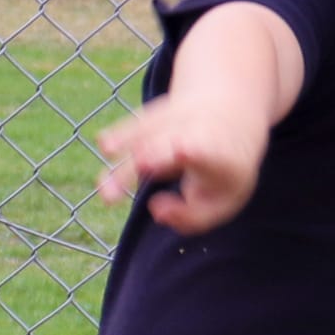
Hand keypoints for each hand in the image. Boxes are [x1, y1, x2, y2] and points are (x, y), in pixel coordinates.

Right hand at [97, 93, 266, 233]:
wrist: (230, 116)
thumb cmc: (224, 174)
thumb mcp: (223, 201)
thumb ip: (192, 217)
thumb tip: (155, 209)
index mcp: (222, 156)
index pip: (207, 152)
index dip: (194, 149)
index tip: (183, 150)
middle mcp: (198, 131)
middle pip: (171, 144)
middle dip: (153, 156)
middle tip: (136, 172)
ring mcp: (176, 119)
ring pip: (149, 135)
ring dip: (127, 158)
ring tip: (105, 188)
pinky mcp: (157, 116)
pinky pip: (137, 126)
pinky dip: (122, 135)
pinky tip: (105, 143)